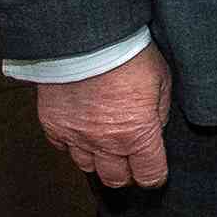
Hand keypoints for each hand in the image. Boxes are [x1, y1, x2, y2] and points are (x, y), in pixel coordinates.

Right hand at [37, 43, 171, 187]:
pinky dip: (73, 144)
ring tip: (105, 144)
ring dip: (99, 160)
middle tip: (131, 159)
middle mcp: (106, 143)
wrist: (85, 38)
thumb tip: (155, 127)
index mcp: (138, 134)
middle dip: (127, 173)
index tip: (155, 170)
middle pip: (116, 179)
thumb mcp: (161, 80)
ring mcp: (77, 136)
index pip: (149, 175)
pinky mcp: (54, 126)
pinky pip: (63, 148)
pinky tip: (81, 130)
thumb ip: (159, 111)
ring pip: (88, 167)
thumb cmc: (127, 54)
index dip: (154, 175)